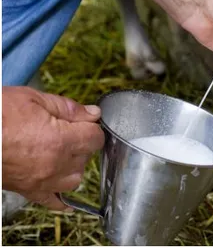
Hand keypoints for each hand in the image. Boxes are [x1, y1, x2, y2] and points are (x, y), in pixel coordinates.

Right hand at [2, 87, 104, 209]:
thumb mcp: (33, 98)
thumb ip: (68, 108)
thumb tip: (93, 114)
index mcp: (60, 140)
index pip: (96, 138)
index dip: (92, 127)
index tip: (85, 122)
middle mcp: (55, 164)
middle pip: (86, 157)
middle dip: (81, 143)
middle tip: (66, 131)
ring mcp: (42, 180)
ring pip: (75, 179)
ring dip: (73, 166)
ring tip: (60, 152)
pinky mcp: (28, 190)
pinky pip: (53, 202)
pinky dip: (61, 199)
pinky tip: (66, 197)